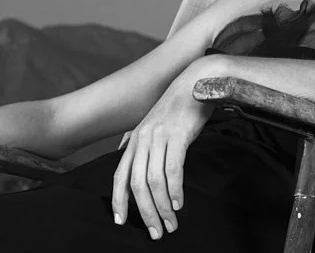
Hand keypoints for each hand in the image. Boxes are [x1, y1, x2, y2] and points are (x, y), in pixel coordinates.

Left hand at [111, 56, 224, 239]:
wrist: (196, 81)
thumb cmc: (176, 105)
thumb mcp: (152, 122)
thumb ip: (136, 139)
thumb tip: (122, 151)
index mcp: (135, 140)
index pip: (120, 175)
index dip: (118, 200)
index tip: (121, 221)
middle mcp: (142, 139)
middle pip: (136, 184)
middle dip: (144, 212)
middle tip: (155, 232)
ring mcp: (159, 137)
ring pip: (154, 181)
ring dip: (162, 207)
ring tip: (171, 224)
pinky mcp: (177, 135)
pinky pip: (173, 169)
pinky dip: (175, 190)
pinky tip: (179, 204)